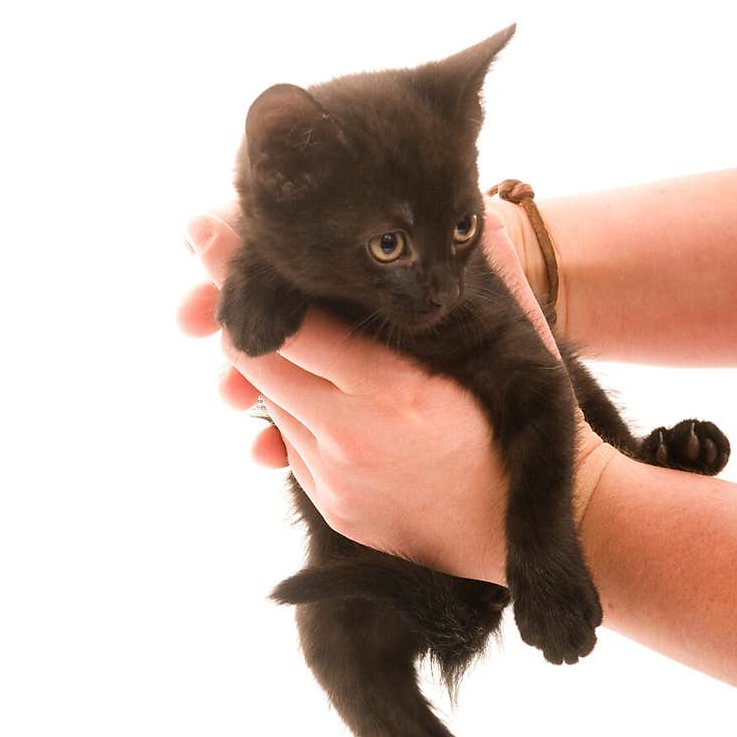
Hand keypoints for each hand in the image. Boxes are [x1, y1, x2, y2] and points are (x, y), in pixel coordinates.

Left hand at [178, 201, 616, 583]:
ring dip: (271, 365)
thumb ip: (494, 275)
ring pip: (270, 402)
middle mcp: (352, 436)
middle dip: (241, 313)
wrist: (525, 527)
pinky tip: (322, 391)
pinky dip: (298, 412)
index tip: (207, 230)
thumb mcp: (519, 347)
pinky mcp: (334, 507)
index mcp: (393, 391)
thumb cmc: (529, 428)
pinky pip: (292, 445)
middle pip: (258, 360)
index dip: (243, 273)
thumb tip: (477, 209)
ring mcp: (337, 478)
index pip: (289, 322)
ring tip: (281, 329)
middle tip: (224, 267)